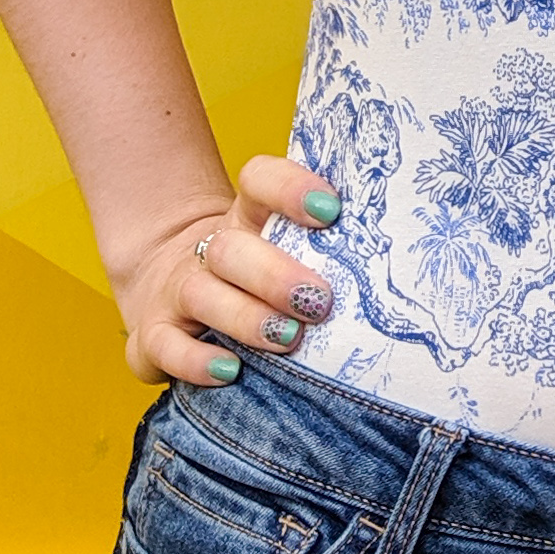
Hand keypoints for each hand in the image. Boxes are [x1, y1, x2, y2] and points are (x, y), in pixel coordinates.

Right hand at [113, 157, 341, 385]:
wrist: (165, 288)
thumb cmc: (252, 277)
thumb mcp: (282, 253)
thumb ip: (326, 253)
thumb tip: (402, 269)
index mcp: (245, 218)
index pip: (257, 182)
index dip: (289, 189)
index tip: (331, 210)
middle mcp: (208, 250)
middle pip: (232, 247)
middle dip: (276, 275)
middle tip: (319, 301)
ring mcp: (176, 292)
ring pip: (201, 296)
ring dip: (246, 318)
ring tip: (287, 339)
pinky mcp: (151, 336)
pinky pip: (164, 347)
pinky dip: (194, 362)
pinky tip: (228, 371)